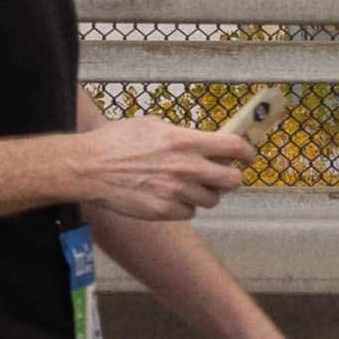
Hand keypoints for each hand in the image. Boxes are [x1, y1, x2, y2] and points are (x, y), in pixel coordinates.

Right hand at [48, 114, 250, 223]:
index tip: (249, 156)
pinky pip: (190, 213)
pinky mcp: (164, 211)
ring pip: (212, 199)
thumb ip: (182, 135)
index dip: (247, 153)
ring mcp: (177, 192)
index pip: (234, 147)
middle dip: (231, 178)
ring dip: (205, 193)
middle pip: (232, 180)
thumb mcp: (153, 125)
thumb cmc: (117, 142)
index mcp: (186, 141)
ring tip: (188, 185)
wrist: (90, 168)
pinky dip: (185, 207)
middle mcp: (186, 168)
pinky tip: (170, 197)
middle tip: (223, 175)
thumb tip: (202, 140)